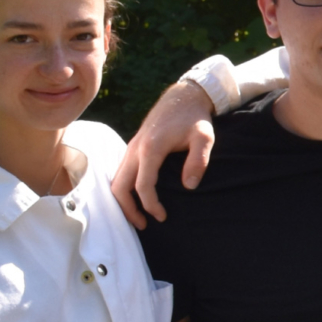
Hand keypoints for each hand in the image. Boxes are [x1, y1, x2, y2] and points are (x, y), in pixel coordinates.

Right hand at [112, 81, 217, 227]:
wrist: (183, 96)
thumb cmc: (195, 118)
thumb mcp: (204, 137)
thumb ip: (198, 161)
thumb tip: (189, 186)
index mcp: (151, 148)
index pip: (143, 185)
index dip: (151, 205)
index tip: (163, 217)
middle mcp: (135, 148)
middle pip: (120, 186)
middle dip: (129, 209)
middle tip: (144, 225)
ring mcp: (131, 147)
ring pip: (116, 179)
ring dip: (124, 200)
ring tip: (139, 216)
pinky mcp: (133, 147)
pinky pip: (121, 172)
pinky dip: (124, 188)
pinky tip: (137, 198)